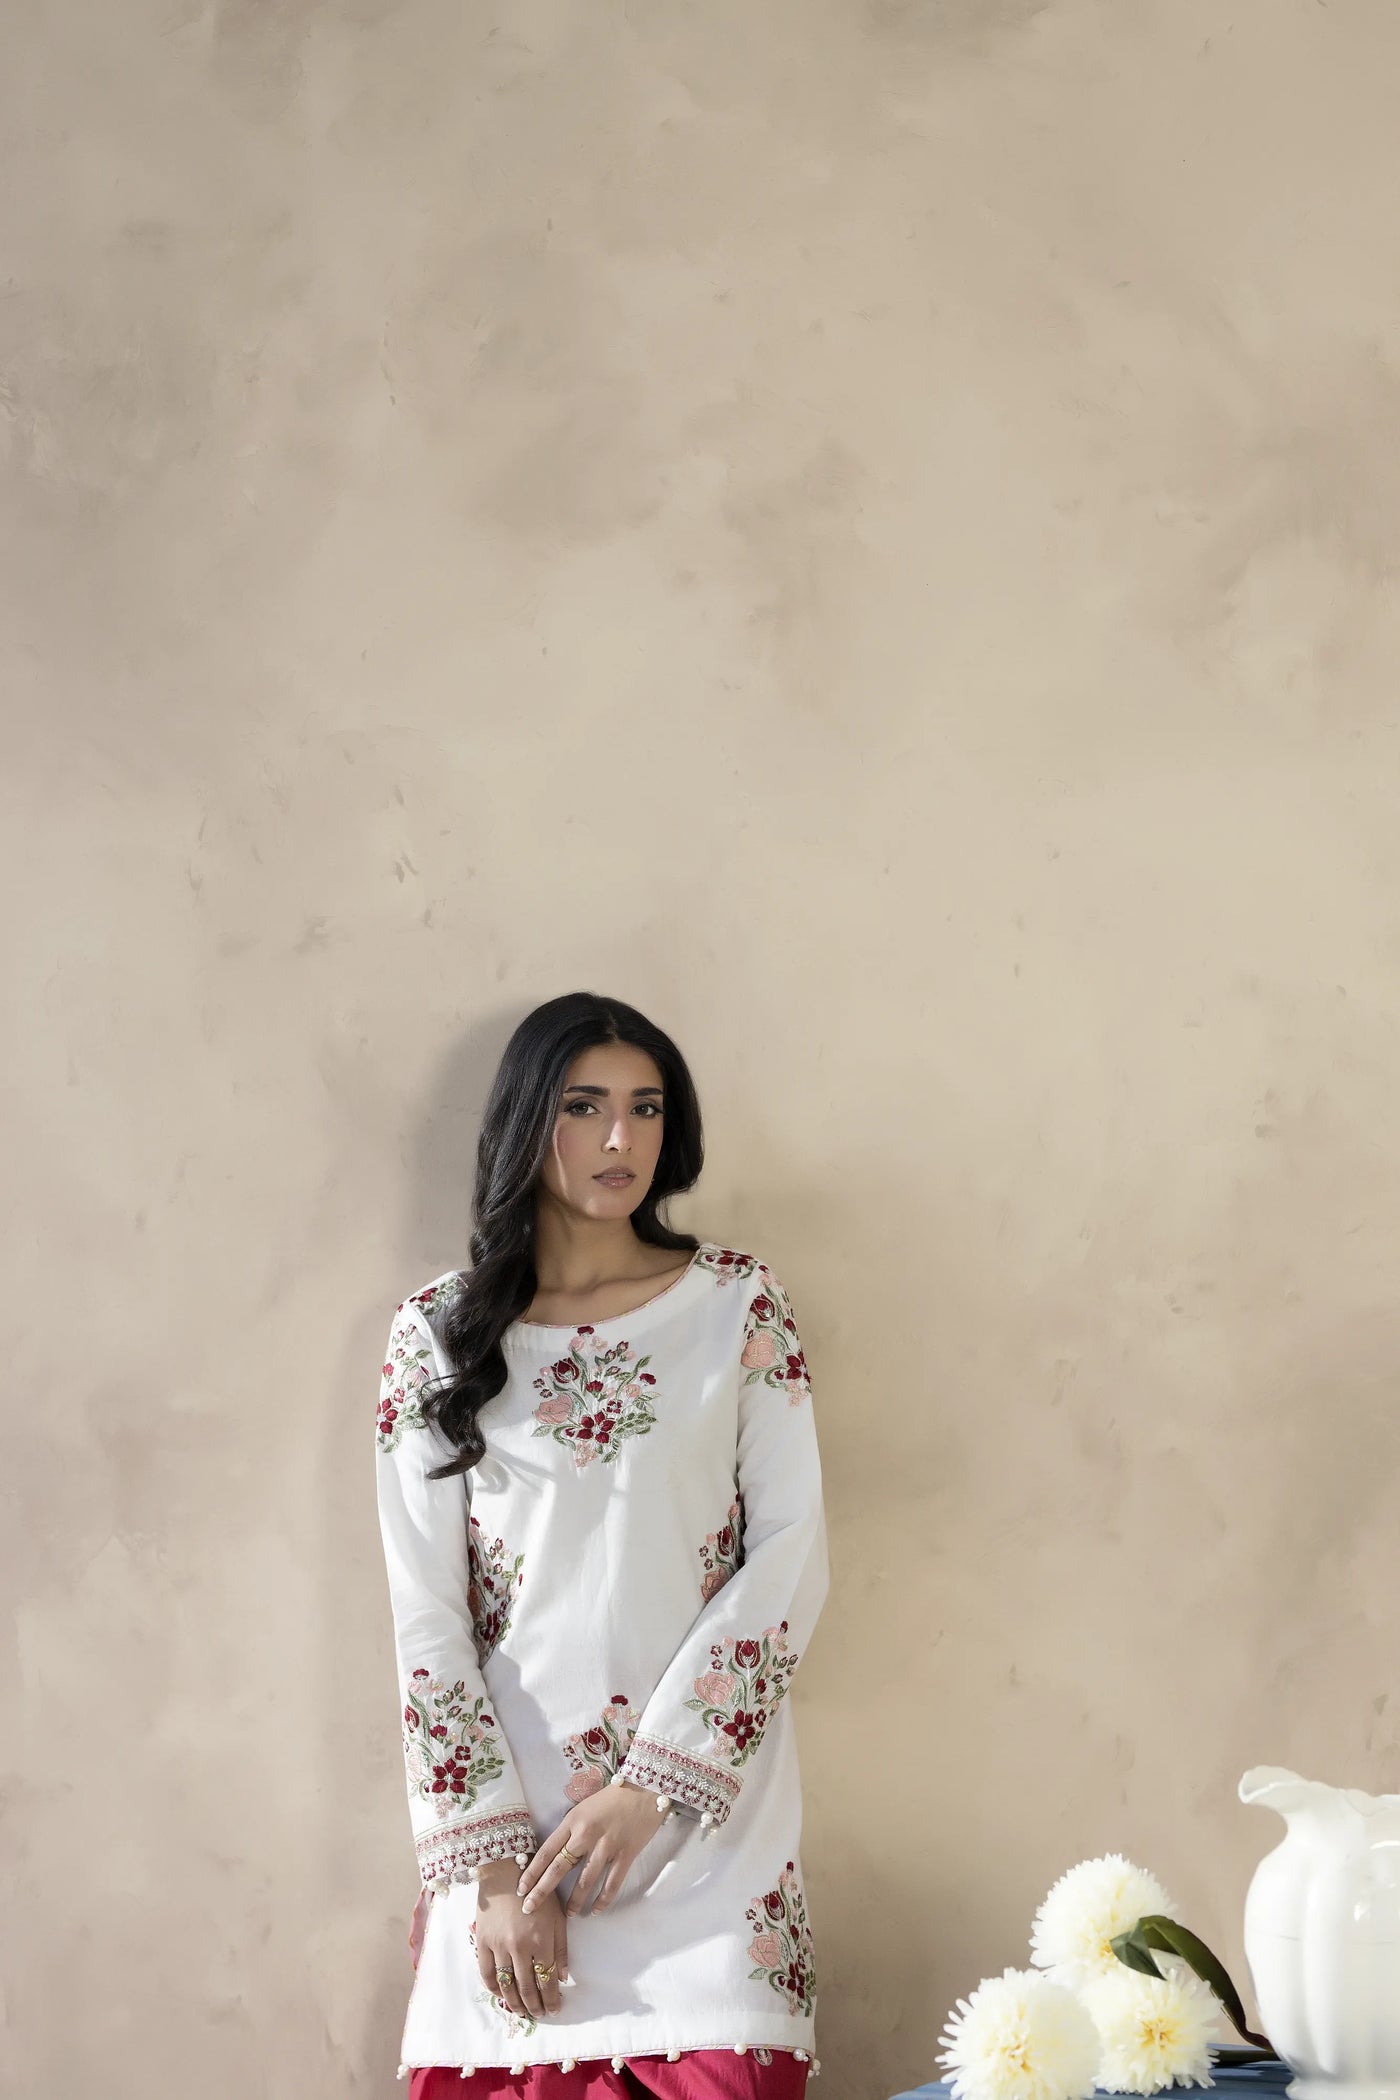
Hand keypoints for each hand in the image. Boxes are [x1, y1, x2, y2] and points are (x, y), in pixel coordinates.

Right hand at [472, 1856, 567, 2021]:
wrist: (506, 1871)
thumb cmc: (538, 1892)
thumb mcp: (558, 1916)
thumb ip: (561, 1948)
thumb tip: (563, 1978)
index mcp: (541, 1940)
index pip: (547, 1981)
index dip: (551, 2000)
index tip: (555, 2010)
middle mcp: (520, 1947)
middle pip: (527, 1988)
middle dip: (535, 2006)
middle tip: (540, 2015)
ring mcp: (499, 1946)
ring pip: (507, 1985)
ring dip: (515, 2003)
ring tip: (523, 2011)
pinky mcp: (482, 1943)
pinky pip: (486, 1973)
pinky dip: (494, 1988)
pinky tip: (502, 1995)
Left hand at [517, 1779, 677, 1916]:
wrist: (646, 1788)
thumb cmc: (613, 1797)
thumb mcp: (584, 1808)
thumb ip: (571, 1829)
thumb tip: (557, 1853)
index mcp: (573, 1821)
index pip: (546, 1851)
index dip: (532, 1872)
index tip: (521, 1889)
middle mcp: (586, 1834)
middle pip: (559, 1868)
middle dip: (541, 1891)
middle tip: (529, 1909)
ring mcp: (606, 1845)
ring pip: (585, 1880)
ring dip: (574, 1901)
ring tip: (568, 1915)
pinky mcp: (626, 1853)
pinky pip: (612, 1883)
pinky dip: (603, 1899)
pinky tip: (597, 1910)